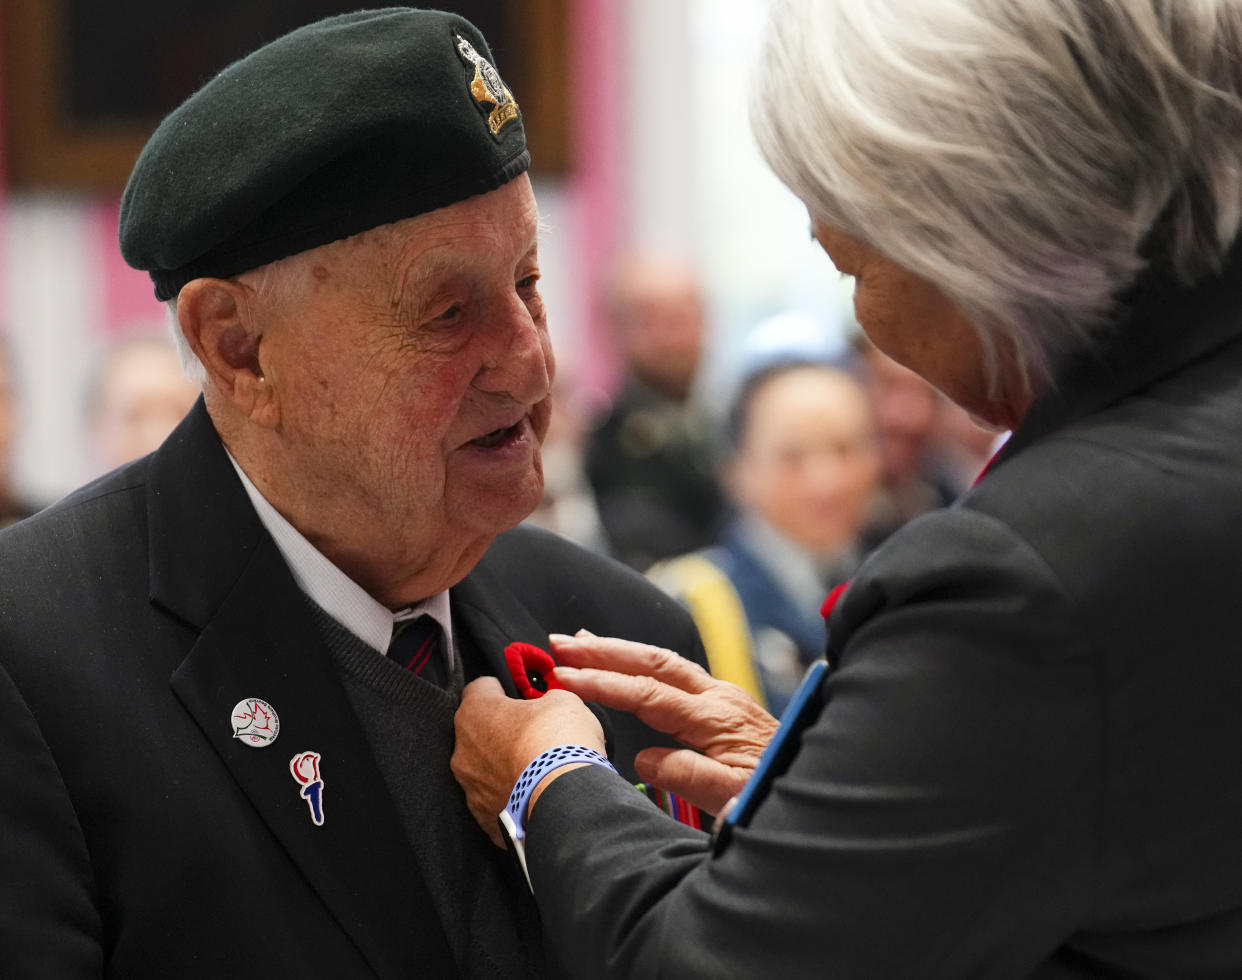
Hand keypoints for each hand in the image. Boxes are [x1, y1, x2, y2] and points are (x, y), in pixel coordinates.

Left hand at [451, 677, 605, 845]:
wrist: (566, 799)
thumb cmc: (558, 742)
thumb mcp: (562, 700)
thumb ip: (546, 698)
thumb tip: (547, 705)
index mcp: (475, 712)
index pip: (479, 688)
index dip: (501, 688)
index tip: (518, 694)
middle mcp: (463, 750)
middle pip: (479, 732)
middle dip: (503, 731)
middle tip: (533, 733)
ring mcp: (470, 788)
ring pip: (485, 769)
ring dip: (505, 766)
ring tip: (536, 768)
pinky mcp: (484, 818)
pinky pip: (495, 800)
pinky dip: (511, 796)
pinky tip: (534, 793)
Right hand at [550, 632, 779, 814]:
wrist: (819, 793)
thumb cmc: (775, 799)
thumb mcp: (734, 800)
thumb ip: (689, 777)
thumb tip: (645, 759)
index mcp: (716, 718)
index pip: (647, 692)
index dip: (602, 683)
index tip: (564, 678)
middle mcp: (719, 698)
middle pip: (653, 662)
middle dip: (603, 651)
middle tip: (559, 644)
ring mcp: (723, 698)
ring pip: (664, 662)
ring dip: (621, 650)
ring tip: (581, 642)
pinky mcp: (726, 706)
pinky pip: (676, 674)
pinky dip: (643, 663)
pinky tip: (627, 664)